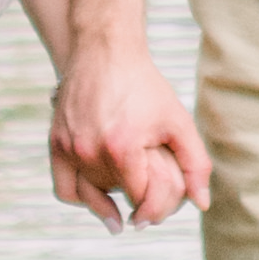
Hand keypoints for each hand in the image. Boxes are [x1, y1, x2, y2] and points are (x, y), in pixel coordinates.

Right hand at [50, 38, 211, 229]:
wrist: (105, 50)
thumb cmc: (144, 86)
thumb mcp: (177, 121)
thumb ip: (195, 164)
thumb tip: (202, 204)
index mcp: (121, 149)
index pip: (140, 200)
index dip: (156, 206)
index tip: (161, 209)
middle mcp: (90, 152)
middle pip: (116, 197)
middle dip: (135, 200)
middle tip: (148, 196)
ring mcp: (70, 148)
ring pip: (90, 196)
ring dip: (110, 198)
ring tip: (127, 197)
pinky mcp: (56, 142)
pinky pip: (65, 188)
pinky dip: (81, 198)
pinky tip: (101, 201)